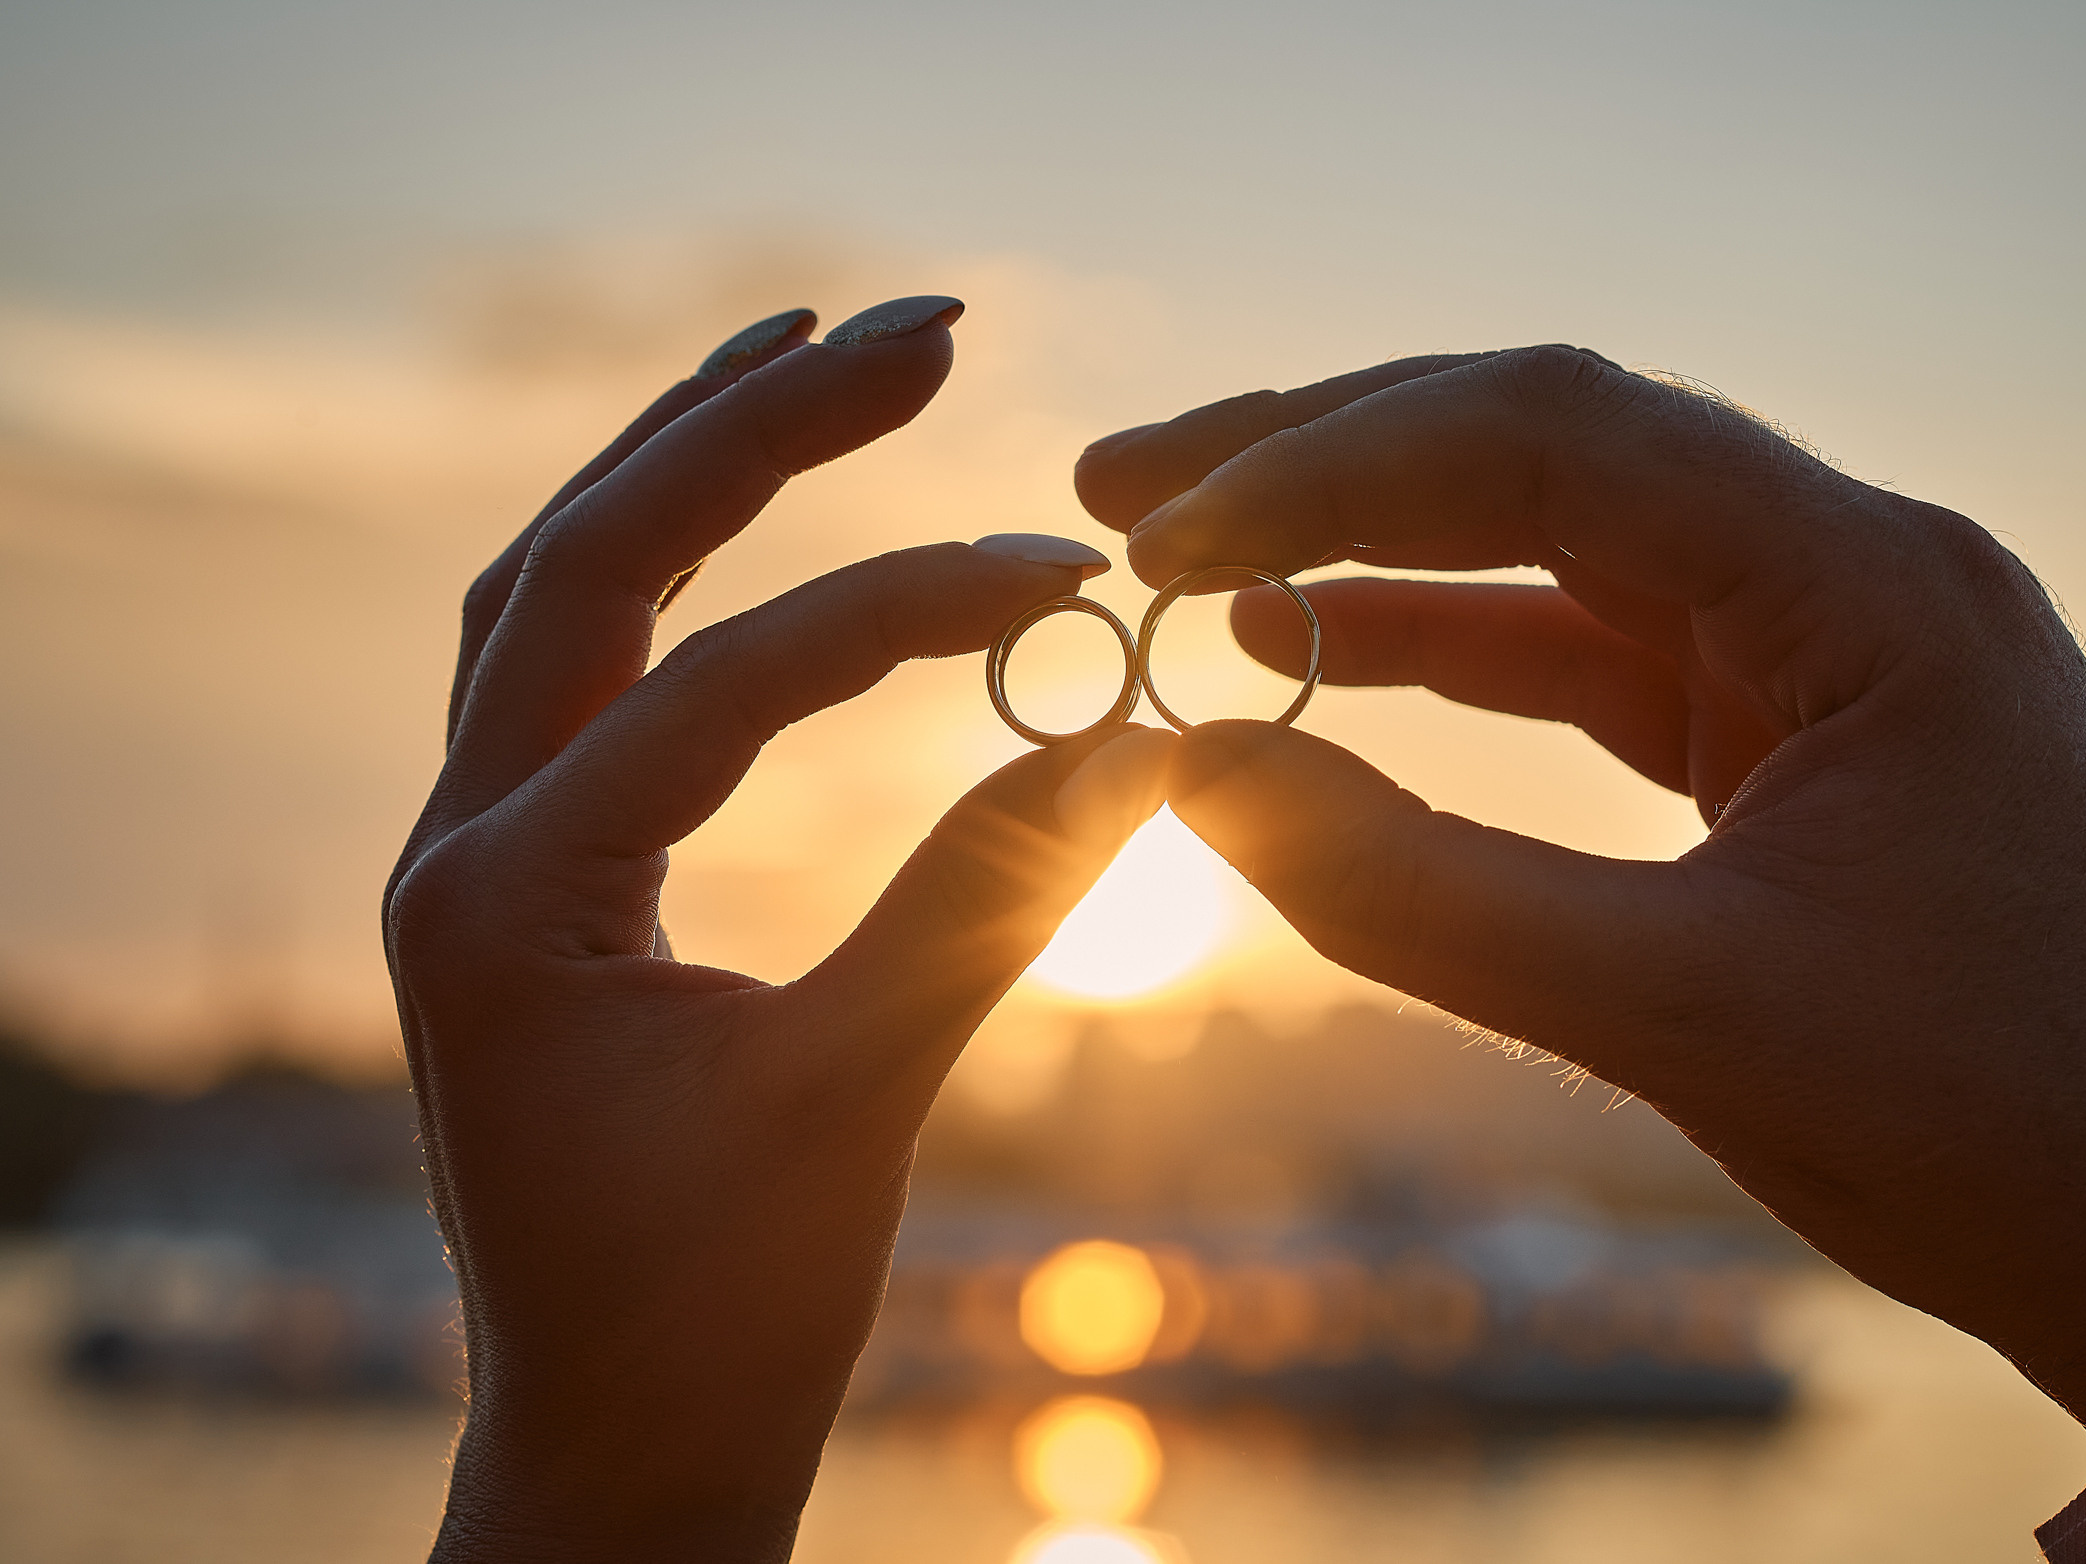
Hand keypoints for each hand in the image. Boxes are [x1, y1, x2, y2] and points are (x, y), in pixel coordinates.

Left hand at [385, 296, 1169, 1562]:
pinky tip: (733, 510)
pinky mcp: (532, 876)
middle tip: (912, 324)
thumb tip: (1138, 741)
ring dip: (677, 460)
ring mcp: (481, 853)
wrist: (616, 1453)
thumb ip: (983, 898)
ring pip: (554, 592)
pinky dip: (659, 568)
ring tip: (805, 346)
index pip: (717, 683)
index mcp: (503, 896)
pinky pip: (573, 670)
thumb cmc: (713, 1317)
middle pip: (586, 558)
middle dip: (749, 425)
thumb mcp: (853, 1099)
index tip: (1062, 574)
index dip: (899, 611)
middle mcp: (459, 843)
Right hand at [1075, 347, 2085, 1454]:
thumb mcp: (1688, 1015)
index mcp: (1876, 587)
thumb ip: (1422, 891)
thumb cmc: (2000, 1134)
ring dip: (1378, 550)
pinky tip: (1326, 654)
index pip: (1564, 440)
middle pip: (1553, 449)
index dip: (1337, 467)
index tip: (1166, 538)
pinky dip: (1456, 652)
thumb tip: (1191, 776)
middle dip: (1330, 462)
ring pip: (1563, 547)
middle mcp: (1857, 575)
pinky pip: (1597, 656)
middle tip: (1130, 492)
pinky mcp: (1795, 735)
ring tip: (1192, 565)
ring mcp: (1827, 650)